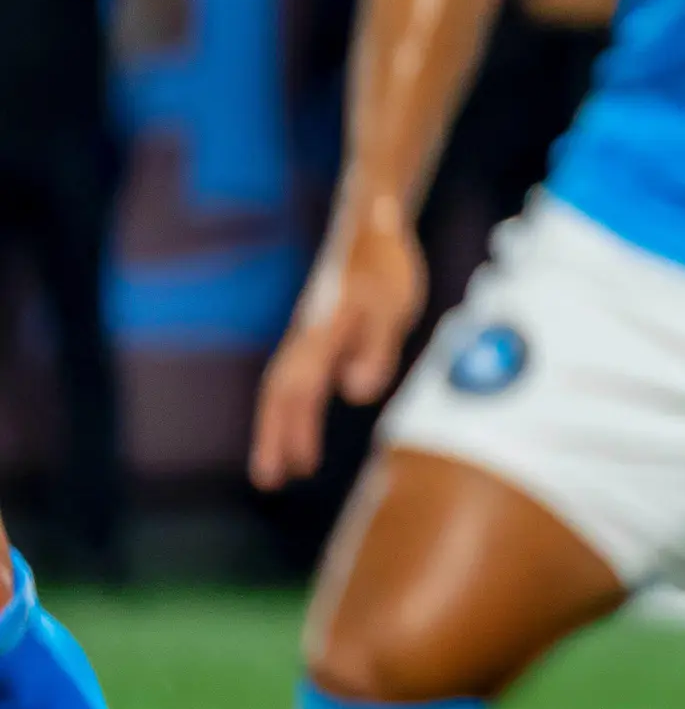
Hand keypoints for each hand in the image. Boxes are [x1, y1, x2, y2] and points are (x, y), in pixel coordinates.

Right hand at [250, 207, 428, 488]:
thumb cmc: (386, 267)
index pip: (304, 389)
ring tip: (276, 468)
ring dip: (276, 426)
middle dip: (273, 436)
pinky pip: (293, 376)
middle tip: (268, 480)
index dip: (299, 428)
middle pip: (280, 393)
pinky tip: (296, 427)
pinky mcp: (316, 333)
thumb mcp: (393, 309)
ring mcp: (307, 334)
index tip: (297, 465)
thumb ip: (376, 349)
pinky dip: (288, 406)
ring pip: (282, 386)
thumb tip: (356, 393)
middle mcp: (307, 336)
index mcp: (324, 332)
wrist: (372, 228)